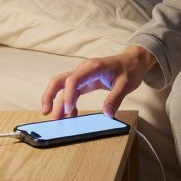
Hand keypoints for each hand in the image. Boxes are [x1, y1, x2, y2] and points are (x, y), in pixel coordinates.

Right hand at [41, 45, 157, 117]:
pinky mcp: (85, 82)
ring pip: (63, 87)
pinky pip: (72, 92)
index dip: (68, 95)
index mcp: (93, 67)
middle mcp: (84, 70)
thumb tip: (107, 114)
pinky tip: (72, 114)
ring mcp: (83, 76)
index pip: (73, 79)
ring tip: (57, 119)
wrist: (134, 61)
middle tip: (47, 112)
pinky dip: (69, 103)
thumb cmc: (130, 69)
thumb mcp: (126, 84)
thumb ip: (116, 98)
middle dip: (50, 96)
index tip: (68, 110)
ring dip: (58, 102)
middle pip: (59, 80)